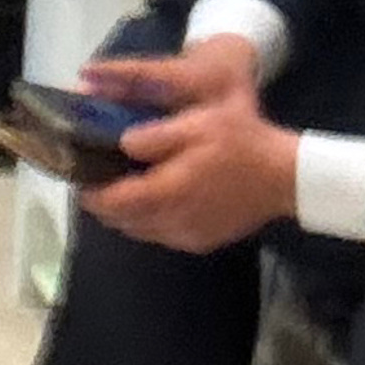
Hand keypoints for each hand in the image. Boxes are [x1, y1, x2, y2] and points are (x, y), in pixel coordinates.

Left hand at [82, 36, 300, 253]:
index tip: (80, 175)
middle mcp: (171, 222)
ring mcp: (187, 236)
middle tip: (96, 178)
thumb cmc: (240, 142)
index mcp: (166, 193)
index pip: (113, 203)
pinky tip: (155, 198)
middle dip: (104, 203)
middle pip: (121, 222)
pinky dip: (148, 220)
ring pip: (140, 231)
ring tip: (122, 187)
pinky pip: (161, 234)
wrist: (284, 177)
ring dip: (125, 213)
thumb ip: (154, 137)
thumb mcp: (197, 123)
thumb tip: (123, 144)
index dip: (91, 192)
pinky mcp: (201, 241)